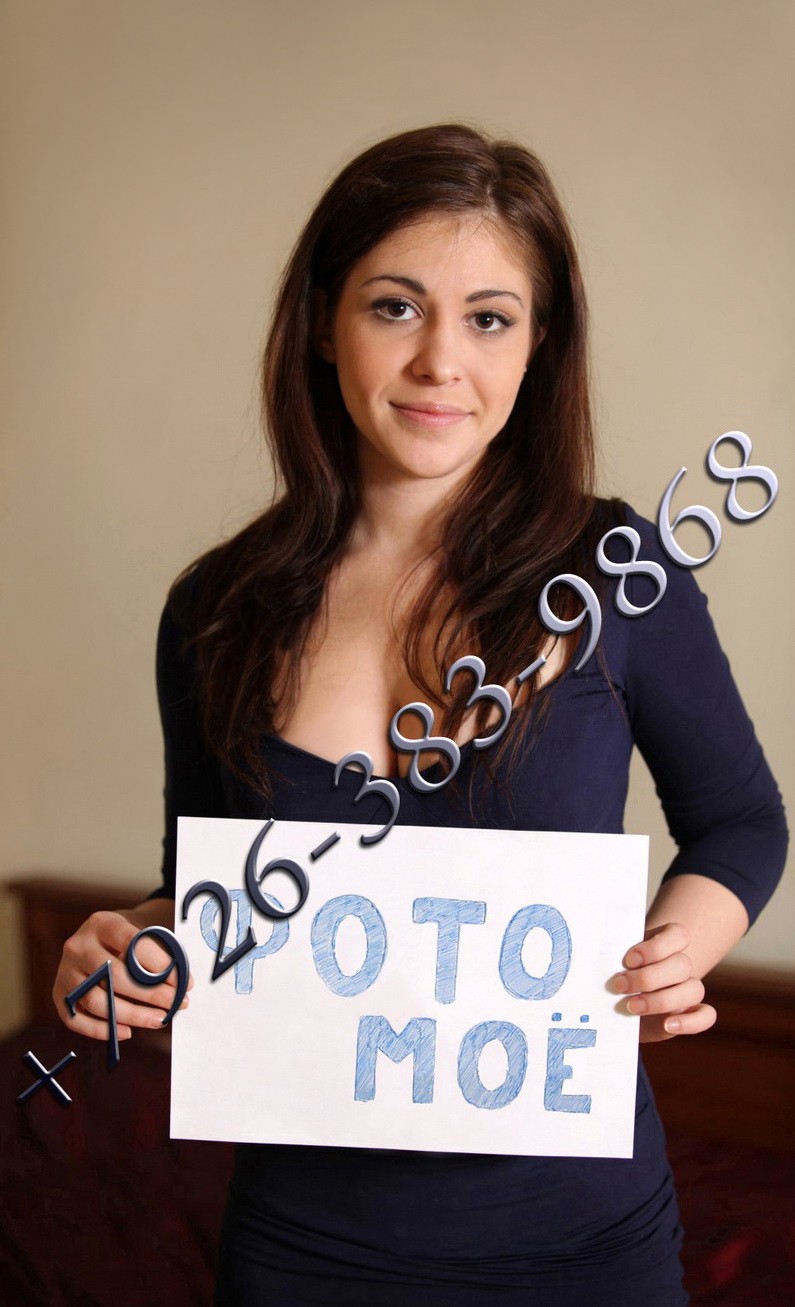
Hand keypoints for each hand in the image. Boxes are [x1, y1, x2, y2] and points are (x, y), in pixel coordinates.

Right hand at [52, 905, 192, 1042]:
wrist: (99, 939)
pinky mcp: (59, 996)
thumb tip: (183, 985)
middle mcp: (78, 946)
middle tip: (177, 1004)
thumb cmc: (127, 940)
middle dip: (152, 994)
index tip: (184, 982)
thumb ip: (159, 955)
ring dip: (133, 1015)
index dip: (160, 965)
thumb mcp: (141, 933)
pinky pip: (78, 1020)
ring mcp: (65, 972)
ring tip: (160, 1020)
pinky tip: (128, 1032)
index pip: (132, 943)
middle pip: (115, 976)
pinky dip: (103, 1031)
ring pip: (98, 1001)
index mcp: (101, 924)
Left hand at [610, 922, 715, 1043]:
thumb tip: (595, 953)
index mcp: (664, 943)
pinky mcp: (689, 1014)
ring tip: (631, 1007)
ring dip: (661, 1000)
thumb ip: (610, 955)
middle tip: (619, 985)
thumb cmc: (611, 973)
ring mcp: (688, 989)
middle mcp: (680, 965)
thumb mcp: (609, 960)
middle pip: (682, 964)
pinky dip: (691, 1021)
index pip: (679, 935)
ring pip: (694, 989)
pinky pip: (706, 1016)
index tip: (628, 960)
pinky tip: (667, 1024)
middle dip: (648, 977)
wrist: (616, 1000)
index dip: (655, 948)